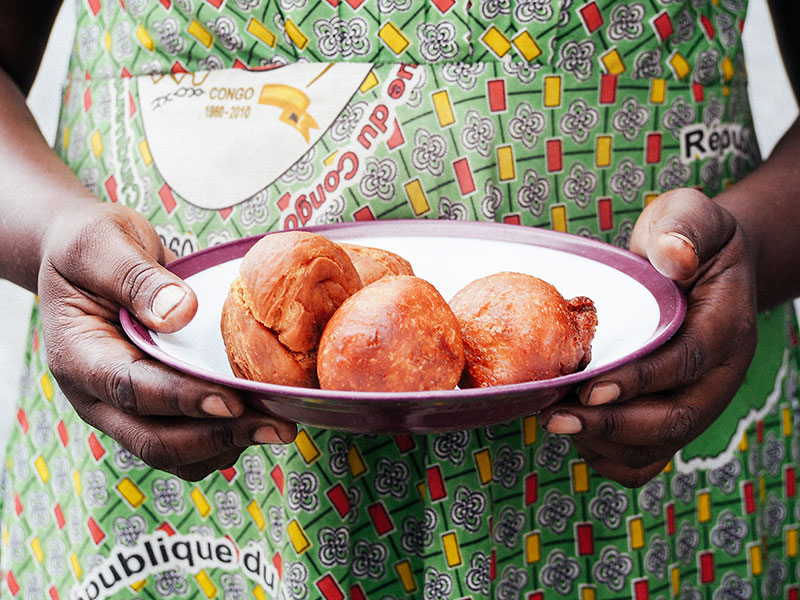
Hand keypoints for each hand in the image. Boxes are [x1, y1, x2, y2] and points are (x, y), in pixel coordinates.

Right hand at [38, 202, 296, 480]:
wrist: (85, 259)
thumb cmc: (90, 246)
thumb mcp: (103, 243)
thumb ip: (137, 278)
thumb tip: (181, 313)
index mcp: (78, 355)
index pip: (131, 389)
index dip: (183, 399)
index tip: (232, 400)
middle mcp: (97, 394)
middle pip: (154, 440)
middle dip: (218, 437)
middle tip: (277, 427)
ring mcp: (122, 408)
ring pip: (172, 452)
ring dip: (226, 445)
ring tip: (279, 427)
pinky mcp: (149, 408)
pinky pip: (183, 443)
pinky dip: (221, 439)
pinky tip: (258, 420)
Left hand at [538, 189, 757, 486]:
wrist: (705, 265)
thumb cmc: (689, 239)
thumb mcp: (690, 216)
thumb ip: (683, 230)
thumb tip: (673, 258)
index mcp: (726, 326)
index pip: (687, 362)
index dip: (640, 380)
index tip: (591, 388)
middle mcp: (718, 374)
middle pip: (674, 419)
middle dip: (611, 425)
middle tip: (554, 418)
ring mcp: (698, 399)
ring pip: (659, 445)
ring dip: (604, 445)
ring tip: (555, 422)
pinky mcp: (675, 413)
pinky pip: (649, 455)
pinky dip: (611, 455)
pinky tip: (575, 433)